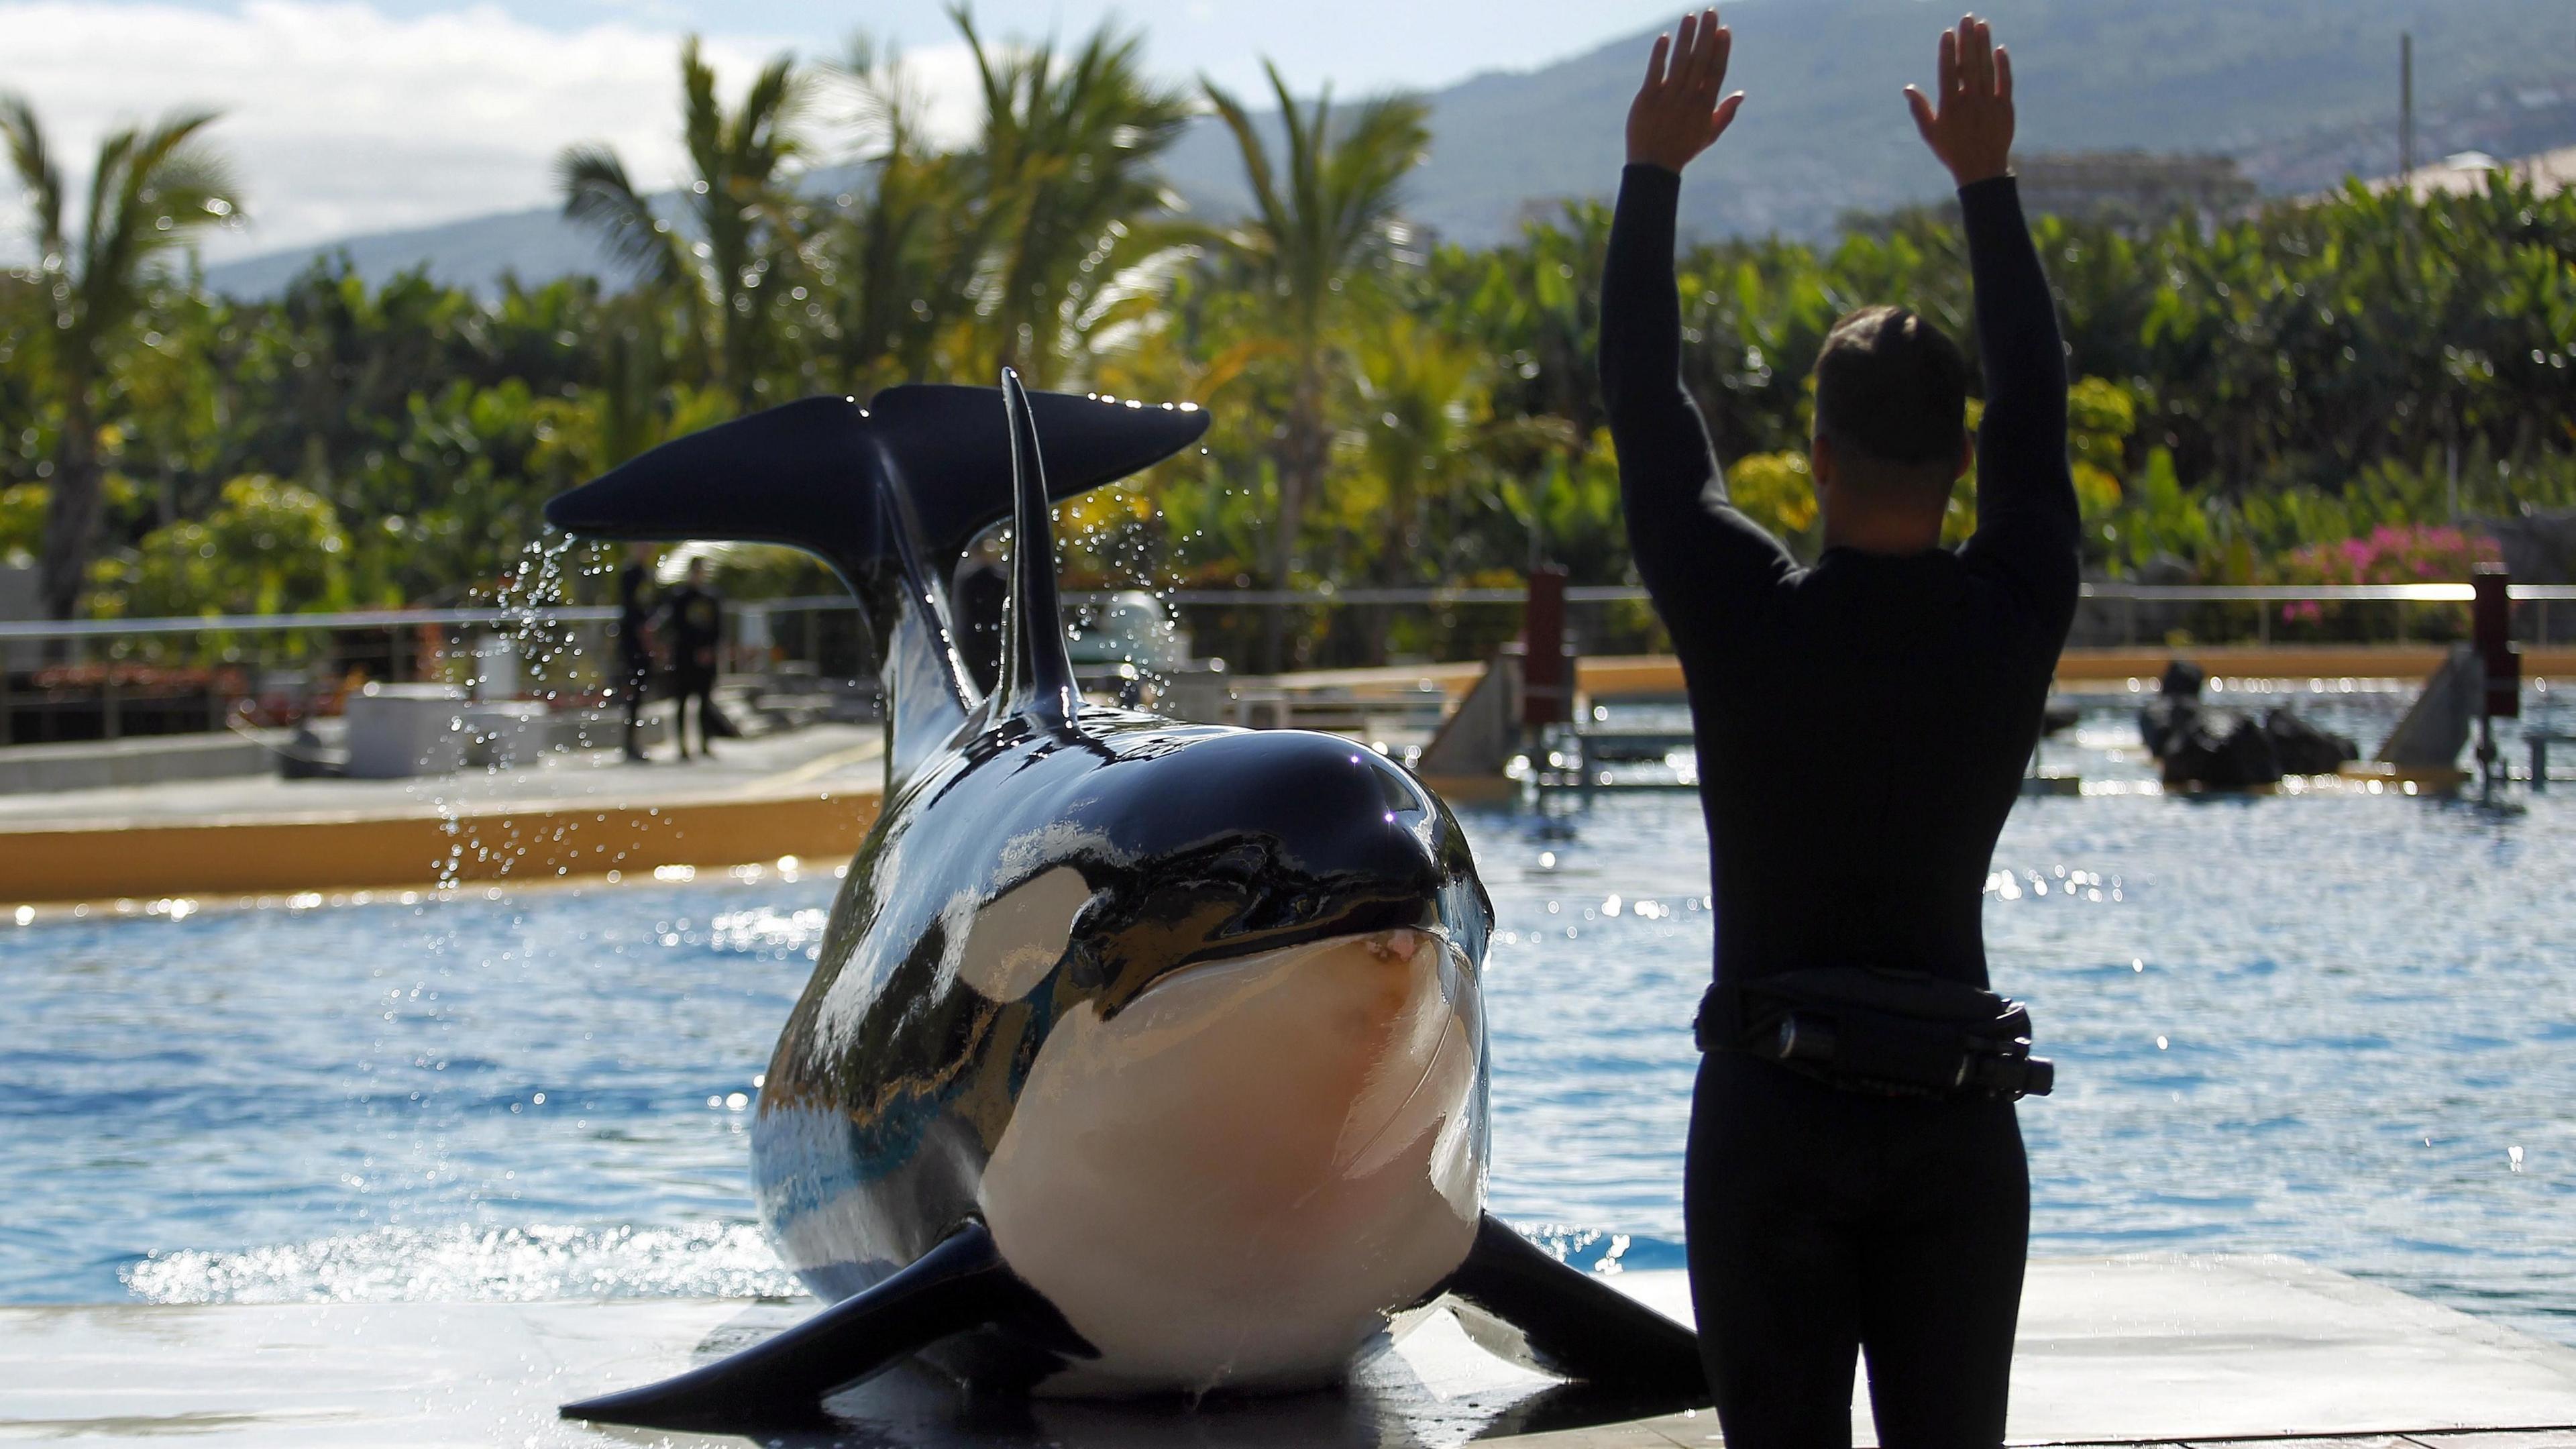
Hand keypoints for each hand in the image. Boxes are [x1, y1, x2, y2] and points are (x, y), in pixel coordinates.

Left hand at [1626, 9, 1746, 173]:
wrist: (1653, 167)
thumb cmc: (1683, 149)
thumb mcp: (1709, 135)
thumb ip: (1725, 113)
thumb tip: (1742, 94)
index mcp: (1704, 106)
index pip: (1716, 72)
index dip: (1721, 50)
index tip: (1725, 30)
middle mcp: (1688, 99)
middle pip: (1700, 61)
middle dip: (1707, 35)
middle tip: (1712, 12)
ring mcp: (1667, 98)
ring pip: (1679, 63)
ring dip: (1686, 38)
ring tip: (1691, 17)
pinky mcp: (1647, 99)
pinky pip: (1655, 73)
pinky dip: (1660, 55)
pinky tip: (1665, 37)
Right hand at [1905, 15, 2014, 186]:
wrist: (1981, 170)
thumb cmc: (1951, 150)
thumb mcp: (1930, 133)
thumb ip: (1919, 109)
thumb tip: (1907, 87)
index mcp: (1950, 107)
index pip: (1948, 72)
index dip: (1948, 51)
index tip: (1948, 33)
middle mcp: (1970, 102)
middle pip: (1969, 64)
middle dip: (1968, 39)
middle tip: (1967, 18)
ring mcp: (1989, 103)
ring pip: (1987, 68)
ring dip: (1984, 45)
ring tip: (1982, 25)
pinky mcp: (2005, 107)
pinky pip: (2004, 82)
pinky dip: (2003, 65)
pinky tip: (1999, 49)